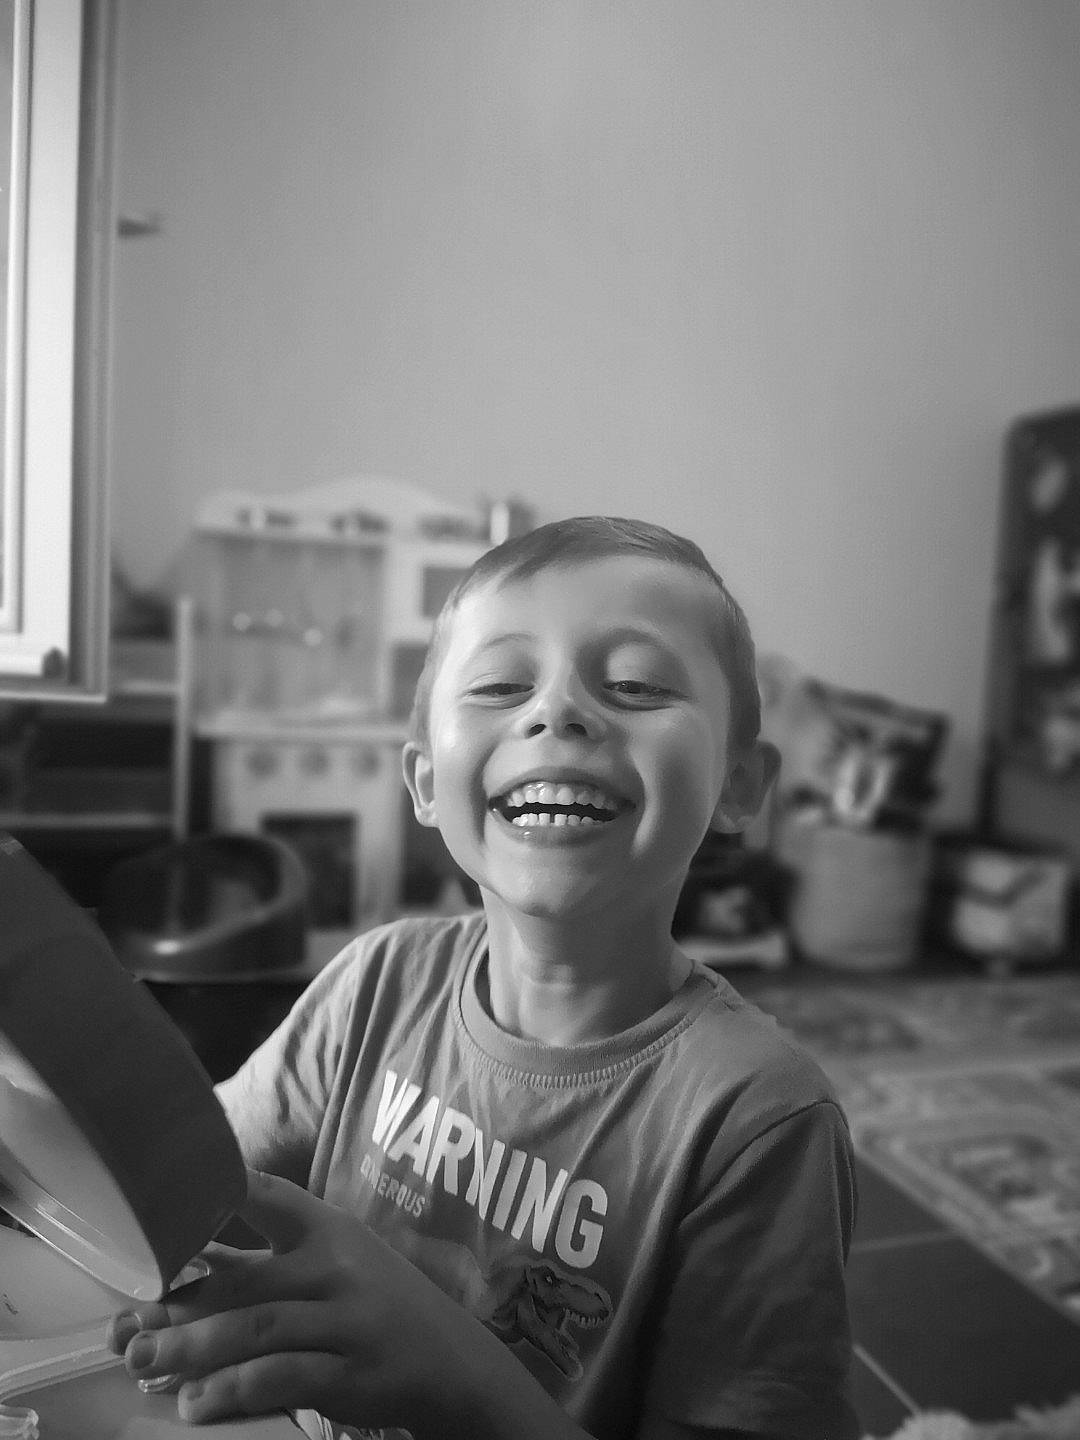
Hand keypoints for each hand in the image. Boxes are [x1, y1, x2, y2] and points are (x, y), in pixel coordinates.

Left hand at [106, 1168, 477, 1432]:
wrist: (453, 1361)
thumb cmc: (374, 1306)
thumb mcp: (333, 1265)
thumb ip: (264, 1265)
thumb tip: (173, 1276)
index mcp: (329, 1229)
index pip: (271, 1195)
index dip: (222, 1189)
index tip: (167, 1197)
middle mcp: (337, 1267)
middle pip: (247, 1278)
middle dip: (180, 1301)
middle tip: (128, 1324)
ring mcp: (347, 1321)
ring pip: (258, 1328)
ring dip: (193, 1348)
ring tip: (144, 1360)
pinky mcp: (353, 1374)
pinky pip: (284, 1378)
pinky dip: (234, 1390)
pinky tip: (196, 1404)